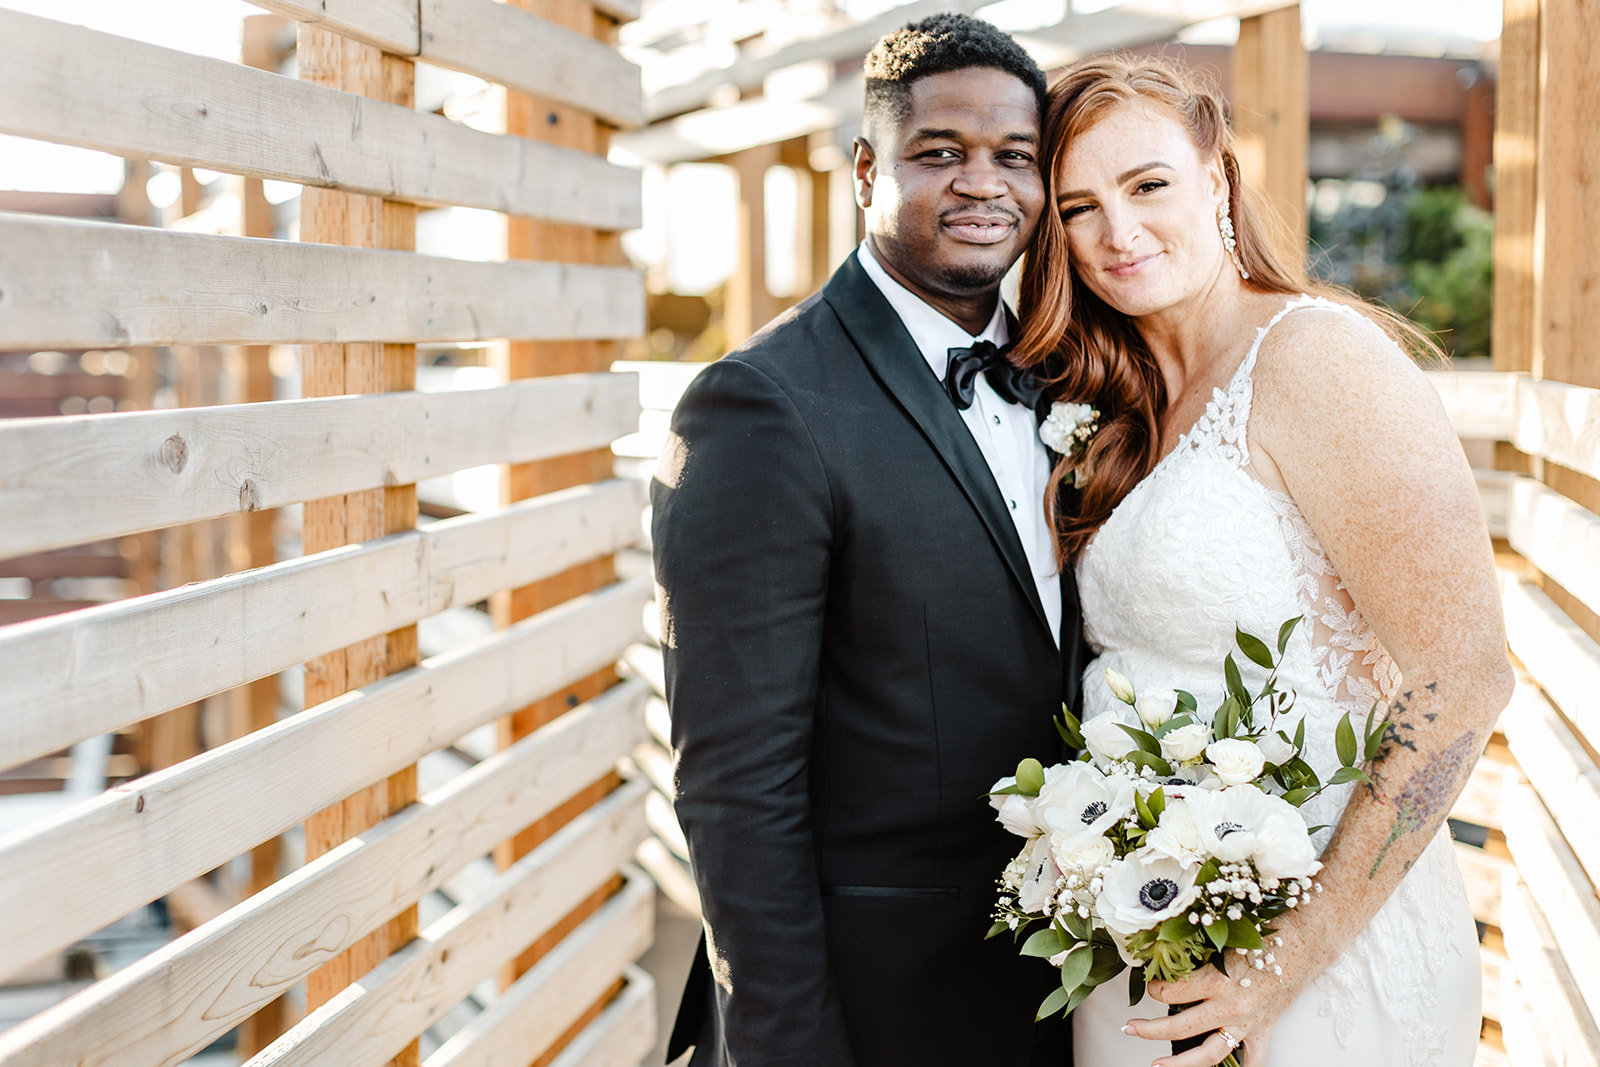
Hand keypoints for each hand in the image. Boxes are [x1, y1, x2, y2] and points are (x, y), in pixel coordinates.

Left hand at [1123, 948, 1300, 1066]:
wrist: (1305, 941)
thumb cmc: (1265, 932)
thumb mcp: (1223, 936)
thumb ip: (1194, 949)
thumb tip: (1160, 947)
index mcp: (1216, 981)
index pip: (1169, 993)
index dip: (1153, 987)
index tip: (1150, 982)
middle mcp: (1229, 1007)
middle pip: (1179, 1028)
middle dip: (1148, 1029)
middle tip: (1129, 1028)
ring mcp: (1247, 1023)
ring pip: (1207, 1054)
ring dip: (1179, 1062)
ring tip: (1156, 1065)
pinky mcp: (1263, 1029)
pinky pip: (1253, 1061)